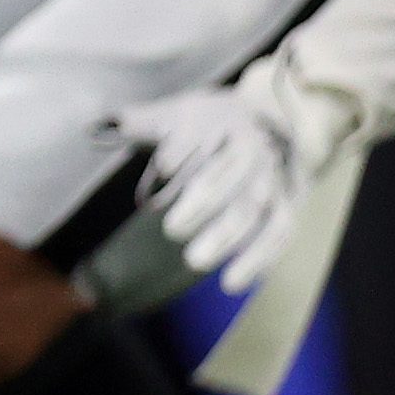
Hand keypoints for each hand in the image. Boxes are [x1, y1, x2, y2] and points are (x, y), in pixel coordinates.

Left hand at [114, 62, 346, 292]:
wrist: (276, 118)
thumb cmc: (213, 122)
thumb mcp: (179, 111)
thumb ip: (144, 122)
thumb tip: (102, 127)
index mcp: (226, 120)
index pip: (207, 134)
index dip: (185, 151)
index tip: (163, 169)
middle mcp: (256, 148)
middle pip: (233, 173)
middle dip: (204, 201)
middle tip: (171, 229)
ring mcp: (276, 177)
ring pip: (259, 209)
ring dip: (229, 238)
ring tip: (194, 262)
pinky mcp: (291, 203)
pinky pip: (280, 233)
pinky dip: (260, 259)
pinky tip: (231, 283)